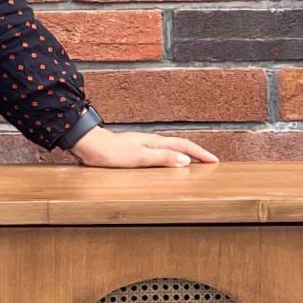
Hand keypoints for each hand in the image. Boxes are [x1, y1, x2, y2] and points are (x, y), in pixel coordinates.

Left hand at [67, 125, 219, 168]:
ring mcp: (142, 144)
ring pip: (170, 148)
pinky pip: (159, 152)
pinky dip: (170, 156)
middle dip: (196, 152)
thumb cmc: (111, 153)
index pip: (184, 146)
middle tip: (209, 160)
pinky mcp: (134, 150)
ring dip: (184, 153)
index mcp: (155, 142)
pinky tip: (165, 162)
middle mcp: (151, 141)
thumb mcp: (139, 158)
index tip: (214, 160)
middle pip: (179, 145)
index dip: (200, 153)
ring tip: (193, 161)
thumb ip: (162, 159)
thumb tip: (186, 161)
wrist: (89, 145)